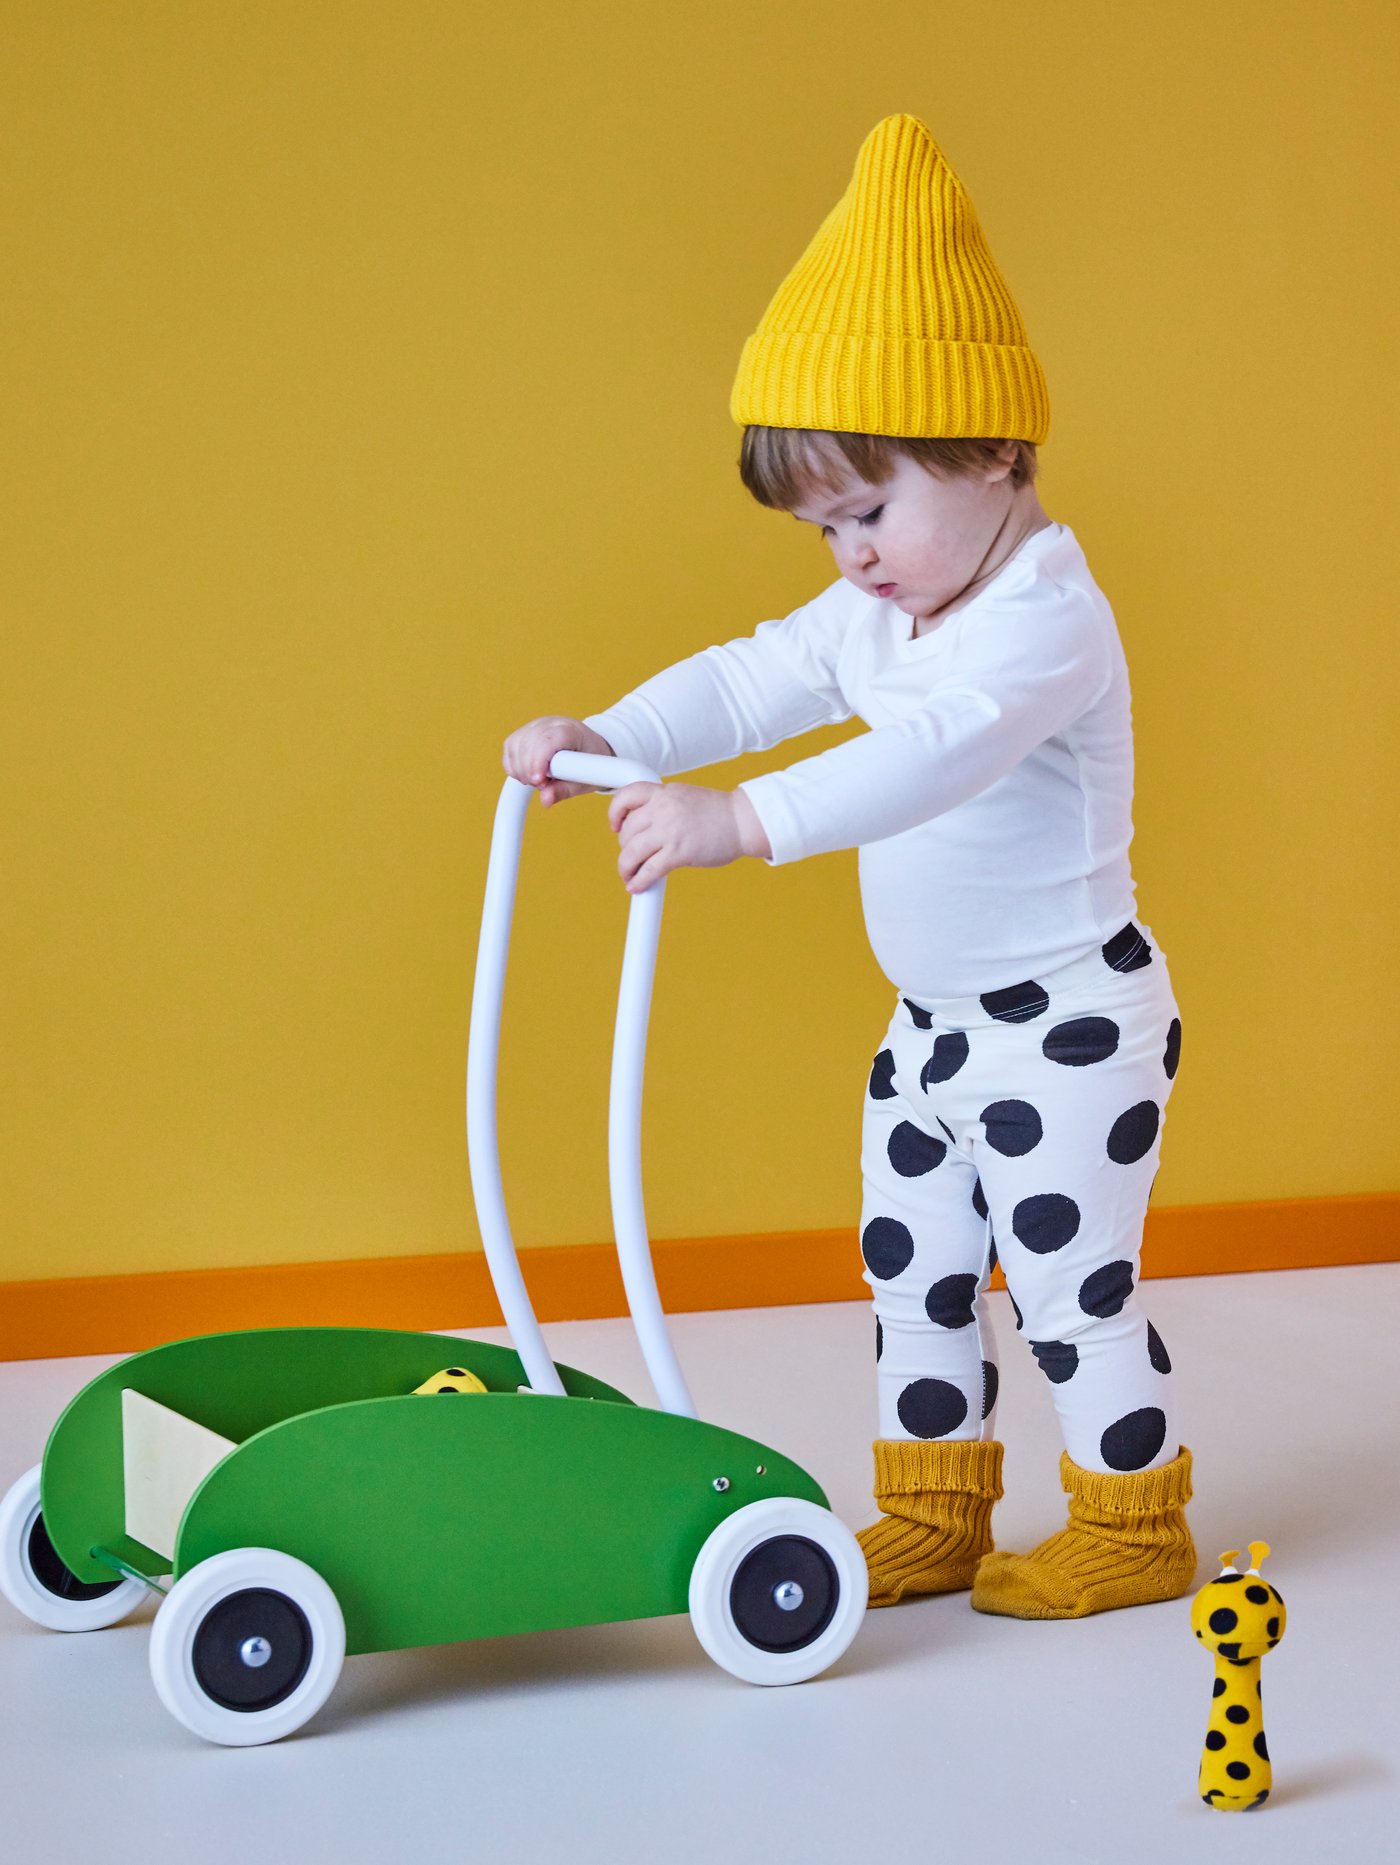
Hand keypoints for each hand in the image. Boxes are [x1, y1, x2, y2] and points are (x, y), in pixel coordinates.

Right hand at [502, 716, 614, 805]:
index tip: (539, 782)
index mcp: (570, 730)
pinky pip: (509, 748)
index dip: (539, 761)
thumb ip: (564, 790)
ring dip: (520, 770)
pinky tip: (527, 774)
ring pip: (514, 746)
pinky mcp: (524, 732)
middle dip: (529, 771)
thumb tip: (545, 800)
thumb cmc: (590, 762)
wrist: (591, 748)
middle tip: (544, 786)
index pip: (547, 740)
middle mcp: (550, 723)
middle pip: (527, 743)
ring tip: (539, 781)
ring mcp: (535, 725)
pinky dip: (513, 765)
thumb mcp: (583, 780)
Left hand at [608, 783, 771, 892]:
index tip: (615, 826)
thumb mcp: (686, 797)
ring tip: (628, 876)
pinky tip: (636, 886)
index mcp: (665, 792)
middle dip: (625, 847)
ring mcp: (670, 830)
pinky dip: (639, 881)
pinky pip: (649, 869)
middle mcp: (663, 808)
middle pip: (627, 830)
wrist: (743, 821)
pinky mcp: (678, 852)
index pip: (627, 795)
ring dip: (625, 867)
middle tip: (632, 857)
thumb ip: (665, 807)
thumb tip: (647, 827)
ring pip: (631, 851)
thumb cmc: (720, 813)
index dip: (615, 812)